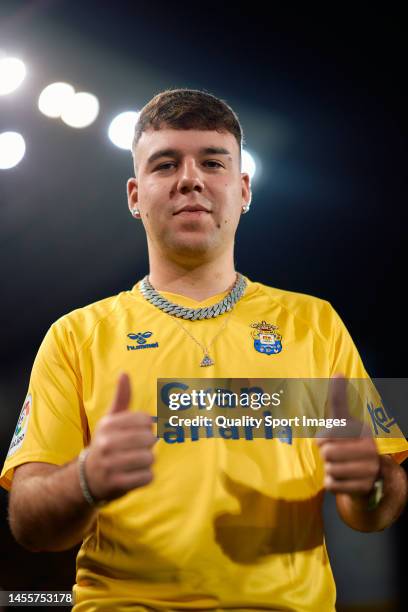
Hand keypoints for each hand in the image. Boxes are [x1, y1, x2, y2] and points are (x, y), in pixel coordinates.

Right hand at [84, 373, 155, 502]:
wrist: (86, 477)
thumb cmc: (106, 443)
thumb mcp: (110, 420)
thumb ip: (121, 397)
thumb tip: (124, 373)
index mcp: (107, 424)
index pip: (146, 420)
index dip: (147, 427)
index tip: (138, 432)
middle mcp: (106, 443)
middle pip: (149, 439)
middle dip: (147, 445)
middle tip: (135, 449)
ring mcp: (110, 465)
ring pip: (150, 458)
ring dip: (146, 462)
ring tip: (133, 462)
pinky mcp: (116, 484)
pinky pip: (147, 477)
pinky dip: (144, 477)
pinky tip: (132, 475)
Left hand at [316, 375, 379, 496]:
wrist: (367, 475)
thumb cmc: (347, 443)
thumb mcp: (343, 420)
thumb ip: (338, 398)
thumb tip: (338, 373)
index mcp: (362, 429)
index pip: (334, 428)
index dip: (323, 434)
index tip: (326, 437)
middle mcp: (369, 448)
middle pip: (326, 450)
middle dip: (324, 453)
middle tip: (333, 453)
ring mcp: (368, 469)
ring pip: (329, 468)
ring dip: (328, 468)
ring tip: (339, 465)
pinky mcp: (362, 487)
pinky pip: (331, 484)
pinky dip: (331, 482)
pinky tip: (342, 478)